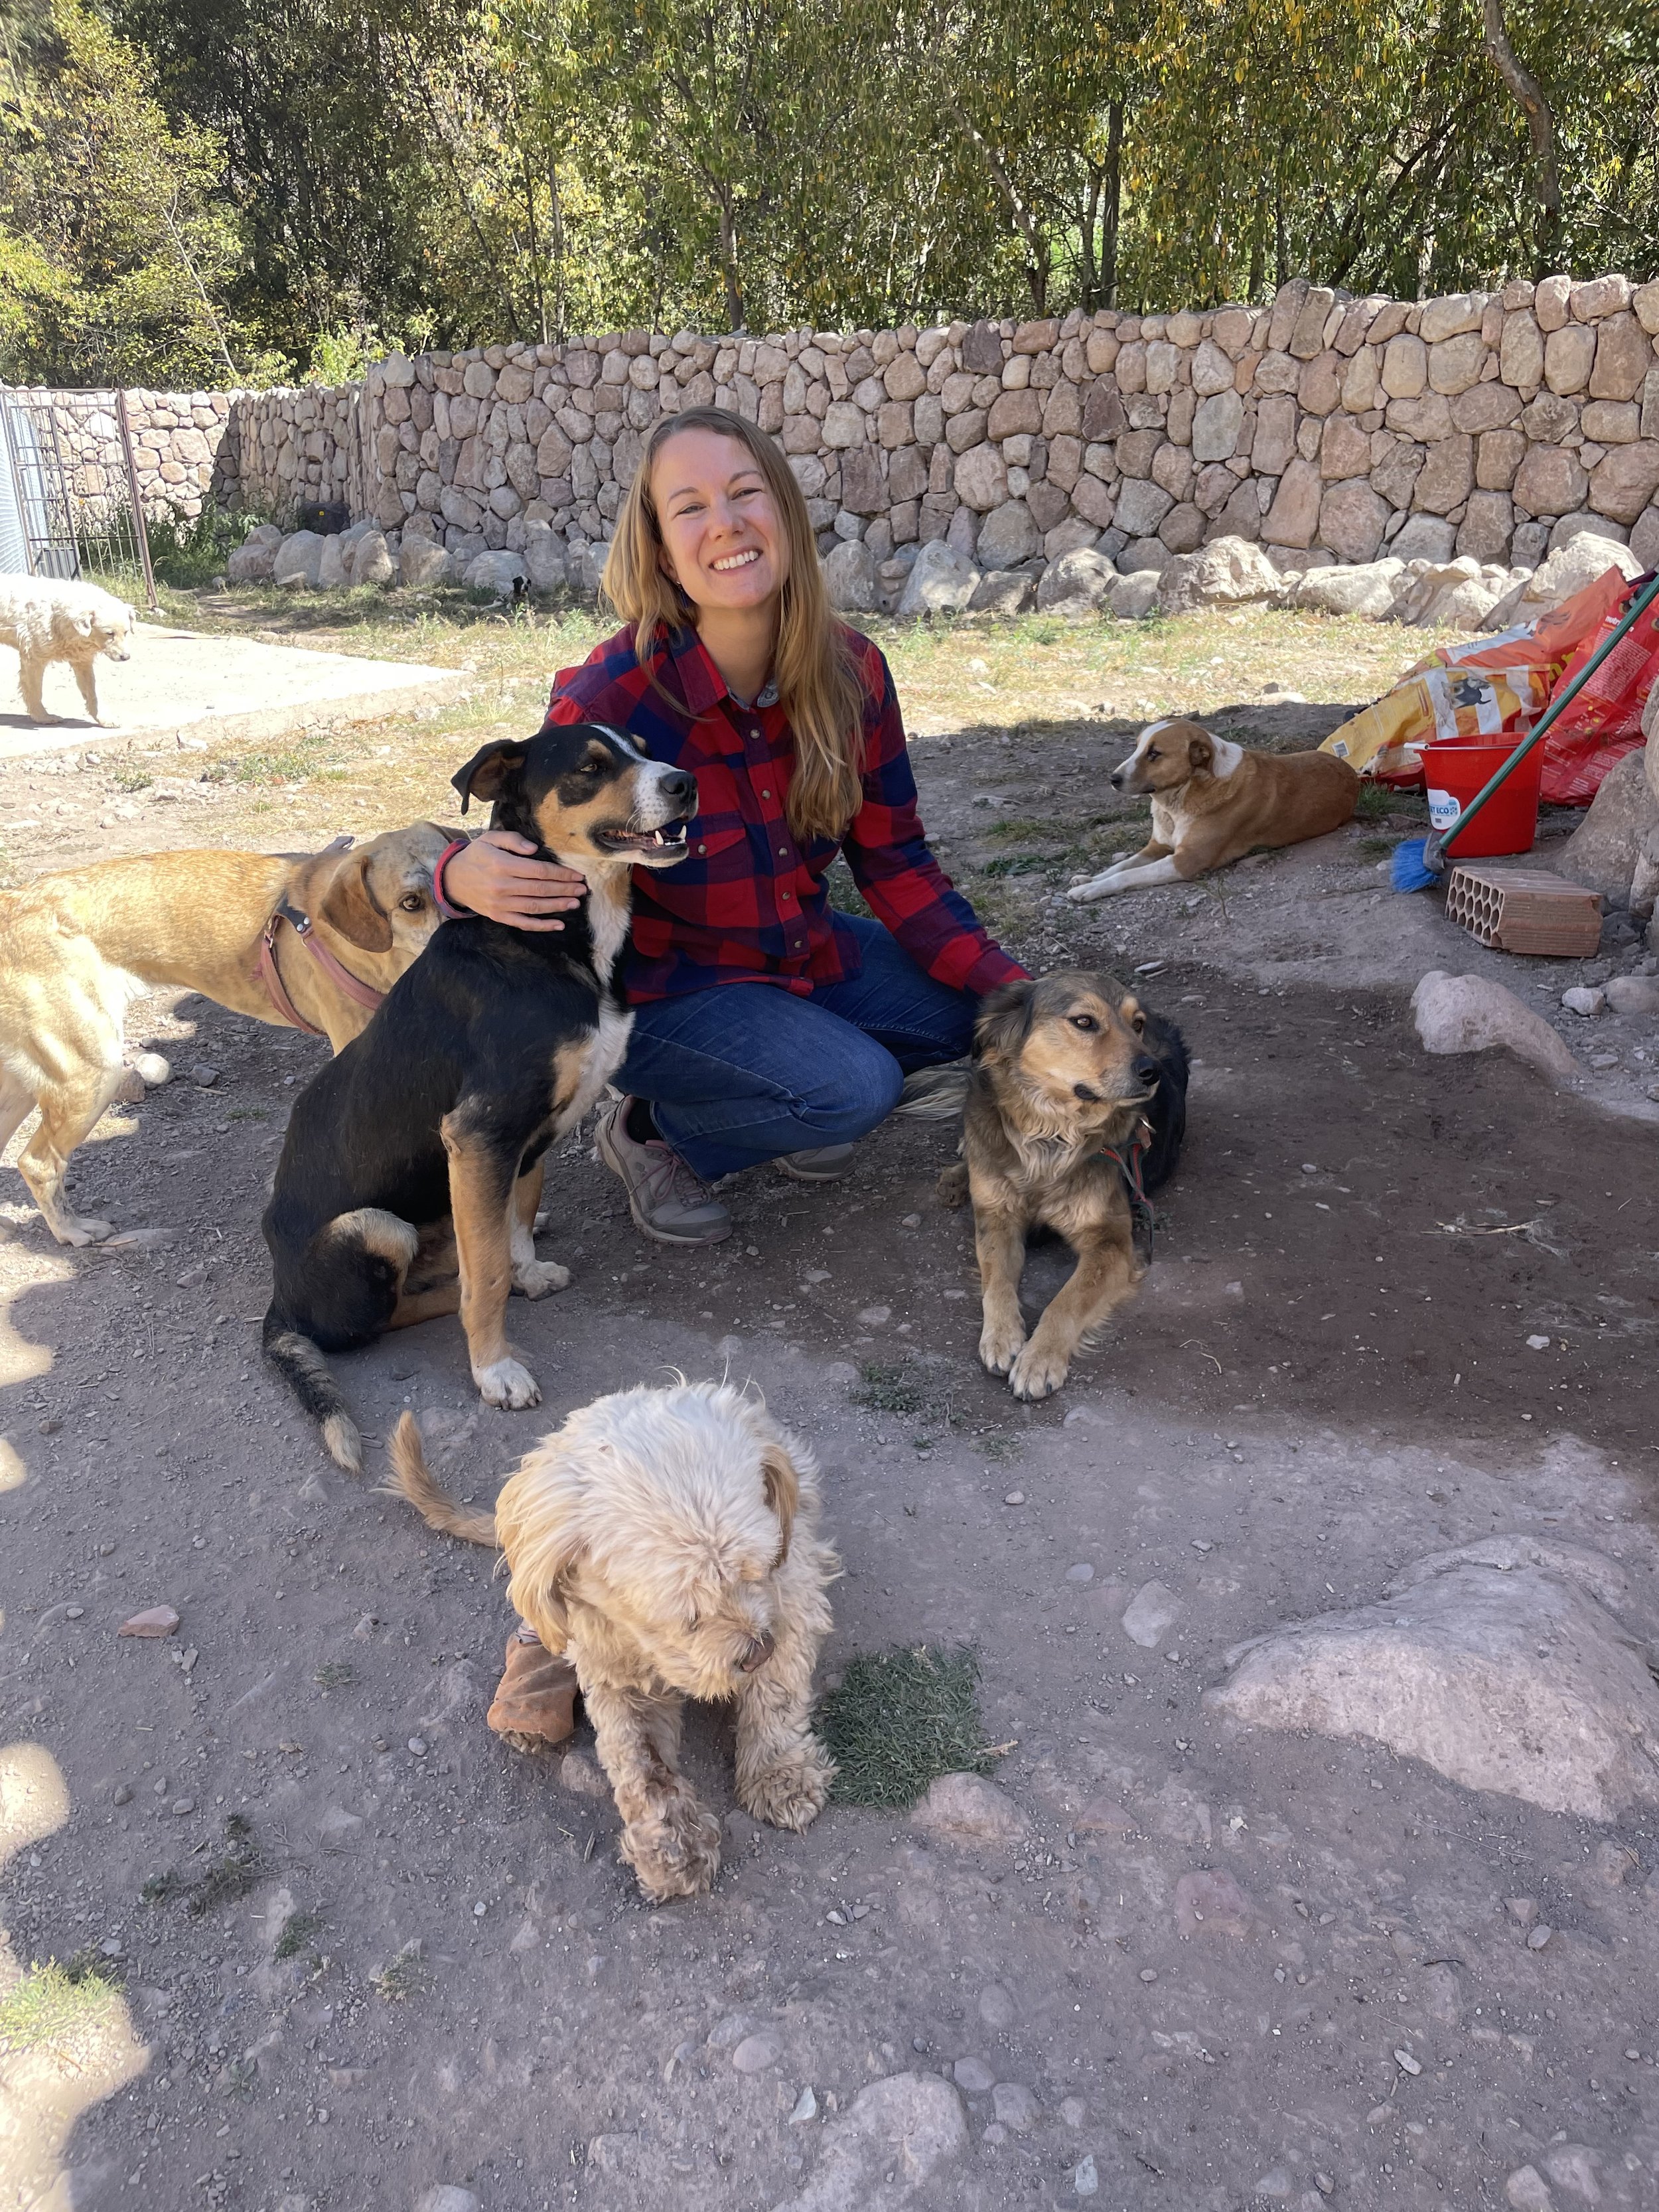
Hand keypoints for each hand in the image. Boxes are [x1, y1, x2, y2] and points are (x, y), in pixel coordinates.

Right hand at [443, 831, 586, 930]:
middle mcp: (501, 886)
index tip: (576, 874)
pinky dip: (542, 926)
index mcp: (502, 865)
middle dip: (564, 889)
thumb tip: (534, 849)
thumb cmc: (476, 855)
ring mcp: (500, 904)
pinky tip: (559, 924)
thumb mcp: (490, 839)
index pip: (538, 871)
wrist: (453, 879)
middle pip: (540, 889)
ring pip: (535, 906)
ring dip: (558, 906)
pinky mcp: (498, 916)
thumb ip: (513, 840)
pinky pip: (523, 923)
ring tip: (575, 903)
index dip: (560, 874)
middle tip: (582, 889)